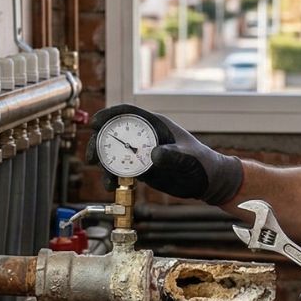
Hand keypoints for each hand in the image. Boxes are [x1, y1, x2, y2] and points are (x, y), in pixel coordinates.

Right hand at [86, 104, 243, 204]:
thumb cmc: (202, 163)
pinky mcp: (141, 168)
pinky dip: (113, 177)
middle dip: (99, 143)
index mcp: (156, 125)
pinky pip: (122, 170)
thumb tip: (153, 155)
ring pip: (115, 154)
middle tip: (92, 158)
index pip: (128, 113)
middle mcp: (145, 136)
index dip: (109, 115)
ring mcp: (142, 152)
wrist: (208, 182)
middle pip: (114, 133)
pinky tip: (112, 186)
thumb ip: (173, 155)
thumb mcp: (189, 158)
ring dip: (105, 165)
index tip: (95, 123)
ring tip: (106, 181)